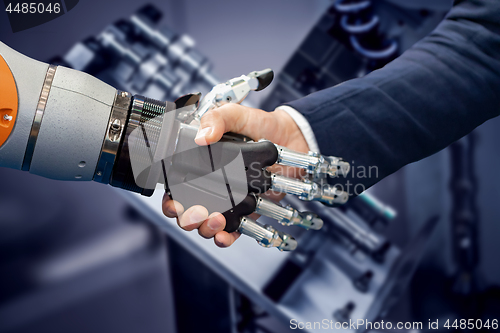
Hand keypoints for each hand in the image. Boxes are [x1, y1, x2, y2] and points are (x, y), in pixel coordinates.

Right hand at [162, 104, 308, 247]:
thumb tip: (202, 137)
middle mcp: (211, 186)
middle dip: (187, 219)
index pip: (176, 188)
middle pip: (187, 212)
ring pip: (206, 225)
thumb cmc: (261, 125)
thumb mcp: (236, 115)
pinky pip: (232, 231)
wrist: (293, 137)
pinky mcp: (247, 211)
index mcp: (201, 165)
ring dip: (206, 228)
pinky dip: (226, 238)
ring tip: (216, 220)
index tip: (174, 203)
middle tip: (197, 214)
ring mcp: (229, 200)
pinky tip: (224, 236)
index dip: (170, 200)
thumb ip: (217, 120)